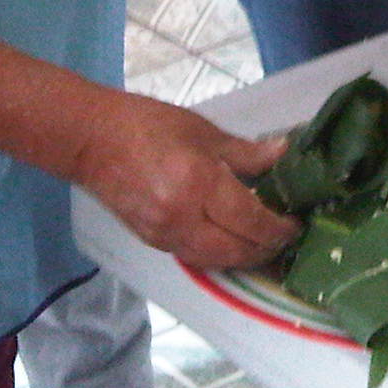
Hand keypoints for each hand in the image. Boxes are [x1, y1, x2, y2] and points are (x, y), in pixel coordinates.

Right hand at [71, 94, 299, 269]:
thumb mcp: (203, 131)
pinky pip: (195, 257)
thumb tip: (283, 154)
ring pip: (216, 261)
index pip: (251, 221)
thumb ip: (245, 152)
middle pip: (237, 251)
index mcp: (199, 184)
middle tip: (286, 238)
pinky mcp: (152, 242)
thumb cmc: (147, 125)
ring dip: (244, 259)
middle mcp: (183, 218)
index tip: (297, 224)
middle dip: (267, 250)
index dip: (279, 229)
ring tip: (265, 245)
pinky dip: (219, 255)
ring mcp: (165, 235)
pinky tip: (233, 243)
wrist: (90, 141)